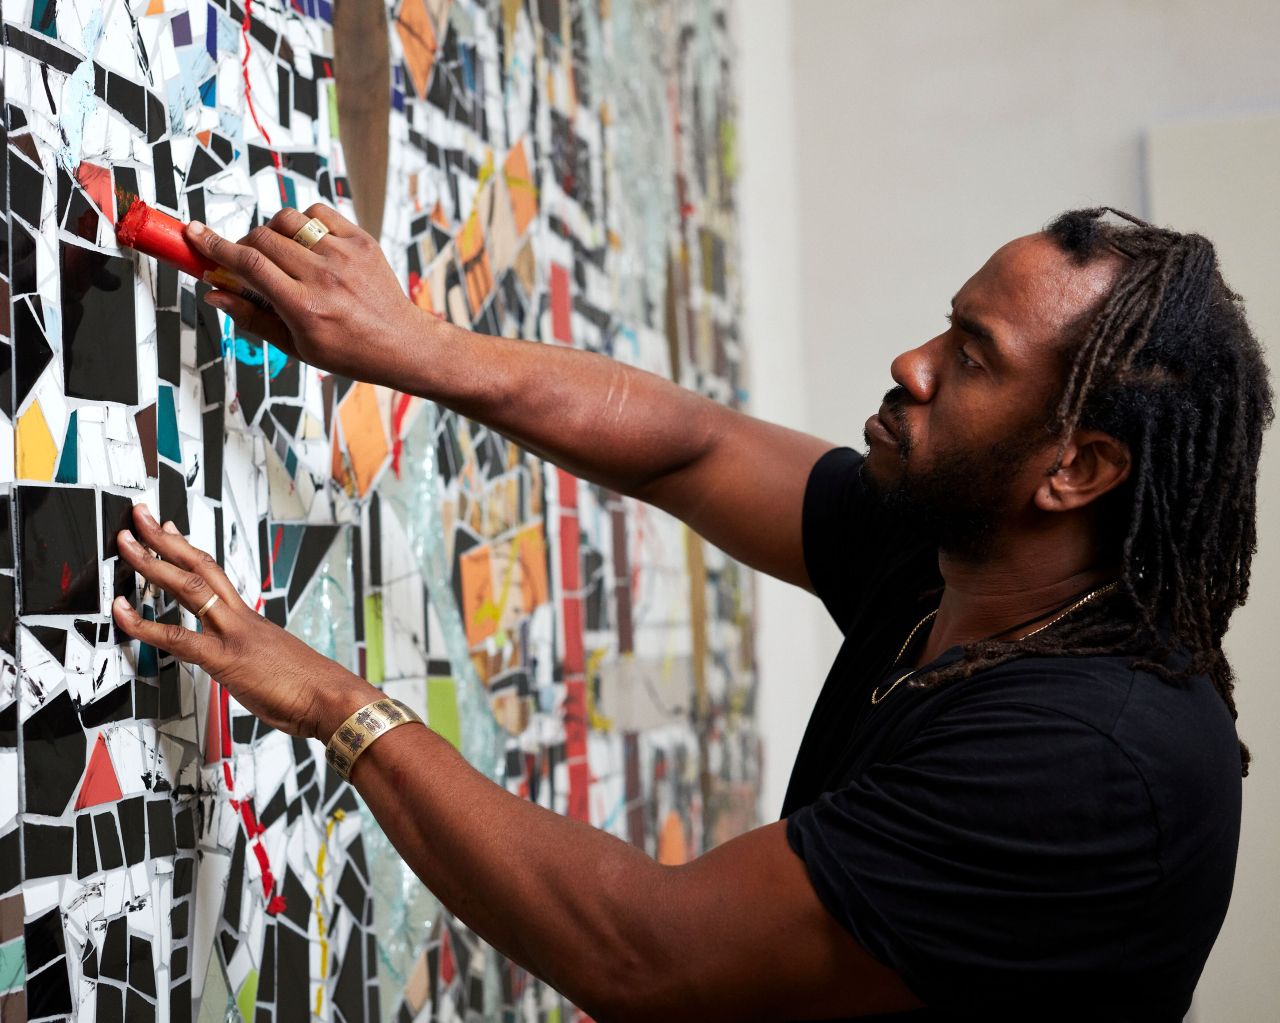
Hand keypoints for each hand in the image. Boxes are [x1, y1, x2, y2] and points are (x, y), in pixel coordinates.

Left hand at [111, 505, 376, 740]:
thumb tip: (249, 665)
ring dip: (153, 563)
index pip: (215, 574)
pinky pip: (178, 639)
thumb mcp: (276, 664)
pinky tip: (122, 613)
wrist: (331, 699)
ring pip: (190, 588)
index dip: (189, 550)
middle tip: (140, 518)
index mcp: (250, 620)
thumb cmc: (309, 689)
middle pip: (201, 567)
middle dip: (166, 540)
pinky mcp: (226, 660)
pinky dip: (145, 625)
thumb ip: (255, 658)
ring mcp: (233, 635)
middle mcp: (241, 618)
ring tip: (127, 544)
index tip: (171, 530)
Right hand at [184, 203, 436, 387]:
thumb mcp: (296, 347)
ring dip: (273, 231)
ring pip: (289, 220)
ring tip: (280, 254)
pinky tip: (307, 244)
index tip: (195, 234)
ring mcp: (345, 255)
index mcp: (305, 307)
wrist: (402, 344)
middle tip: (246, 260)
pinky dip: (304, 223)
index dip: (215, 246)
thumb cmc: (351, 351)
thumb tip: (215, 294)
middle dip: (243, 245)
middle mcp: (325, 277)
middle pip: (263, 239)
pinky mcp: (362, 241)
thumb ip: (252, 317)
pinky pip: (319, 213)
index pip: (249, 264)